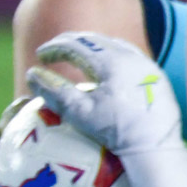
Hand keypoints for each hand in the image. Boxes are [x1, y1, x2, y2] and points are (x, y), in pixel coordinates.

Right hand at [30, 31, 186, 186]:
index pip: (76, 45)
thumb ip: (54, 91)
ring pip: (111, 44)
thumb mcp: (79, 113)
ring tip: (72, 57)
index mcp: (112, 62)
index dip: (54, 47)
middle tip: (52, 52)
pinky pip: (127, 54)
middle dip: (69, 43)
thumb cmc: (115, 131)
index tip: (39, 56)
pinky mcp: (153, 74)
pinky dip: (107, 54)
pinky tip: (99, 66)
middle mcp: (131, 57)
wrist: (154, 146)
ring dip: (89, 47)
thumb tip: (32, 74)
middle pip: (94, 40)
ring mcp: (144, 64)